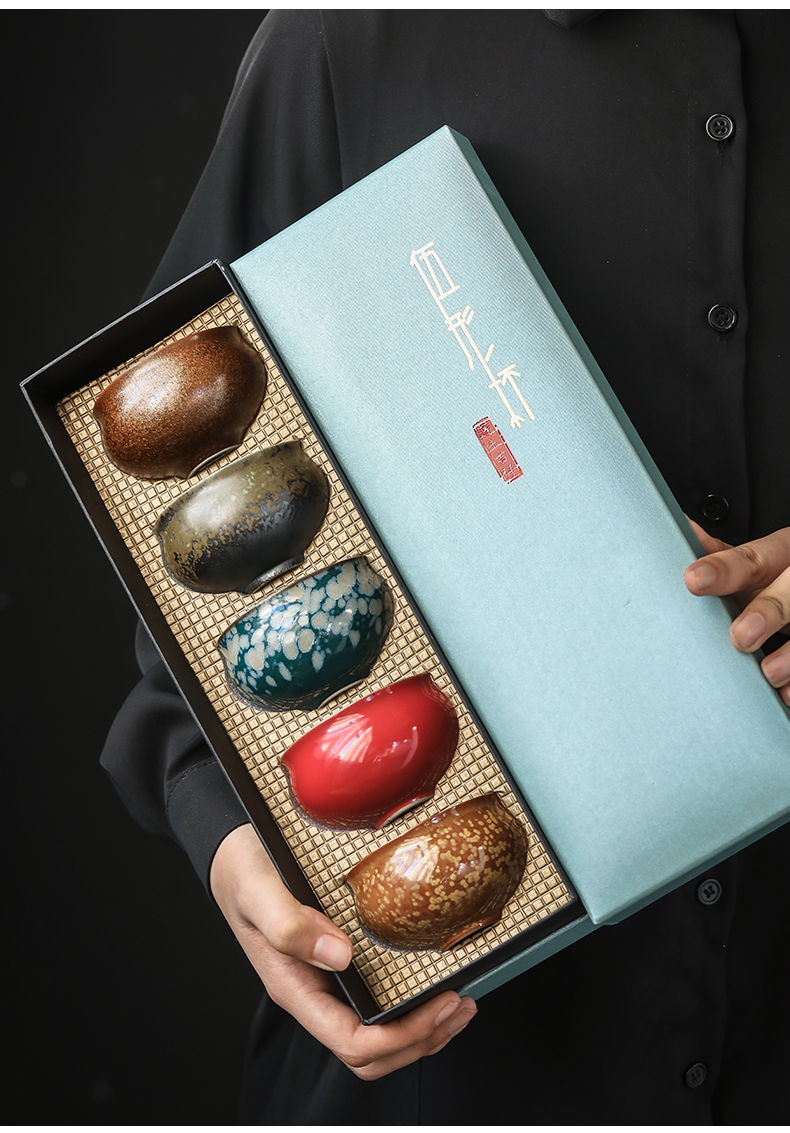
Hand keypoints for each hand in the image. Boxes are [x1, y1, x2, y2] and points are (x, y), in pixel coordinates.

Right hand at [209, 823, 476, 1079]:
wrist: (235, 858)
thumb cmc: (244, 873)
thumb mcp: (260, 890)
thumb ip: (289, 924)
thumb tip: (338, 955)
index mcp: (296, 987)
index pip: (351, 1042)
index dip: (399, 1036)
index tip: (438, 1006)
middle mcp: (316, 993)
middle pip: (372, 1053)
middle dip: (421, 1039)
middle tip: (460, 1006)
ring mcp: (329, 983)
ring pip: (379, 1036)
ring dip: (424, 1030)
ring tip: (460, 1004)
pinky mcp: (342, 965)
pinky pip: (379, 1003)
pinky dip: (414, 1004)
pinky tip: (435, 982)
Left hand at [683, 521, 789, 704]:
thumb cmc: (780, 574)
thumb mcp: (758, 560)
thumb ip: (722, 555)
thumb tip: (680, 532)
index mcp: (779, 553)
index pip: (751, 558)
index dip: (724, 569)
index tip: (693, 579)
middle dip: (769, 610)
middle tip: (740, 636)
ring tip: (769, 672)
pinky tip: (786, 694)